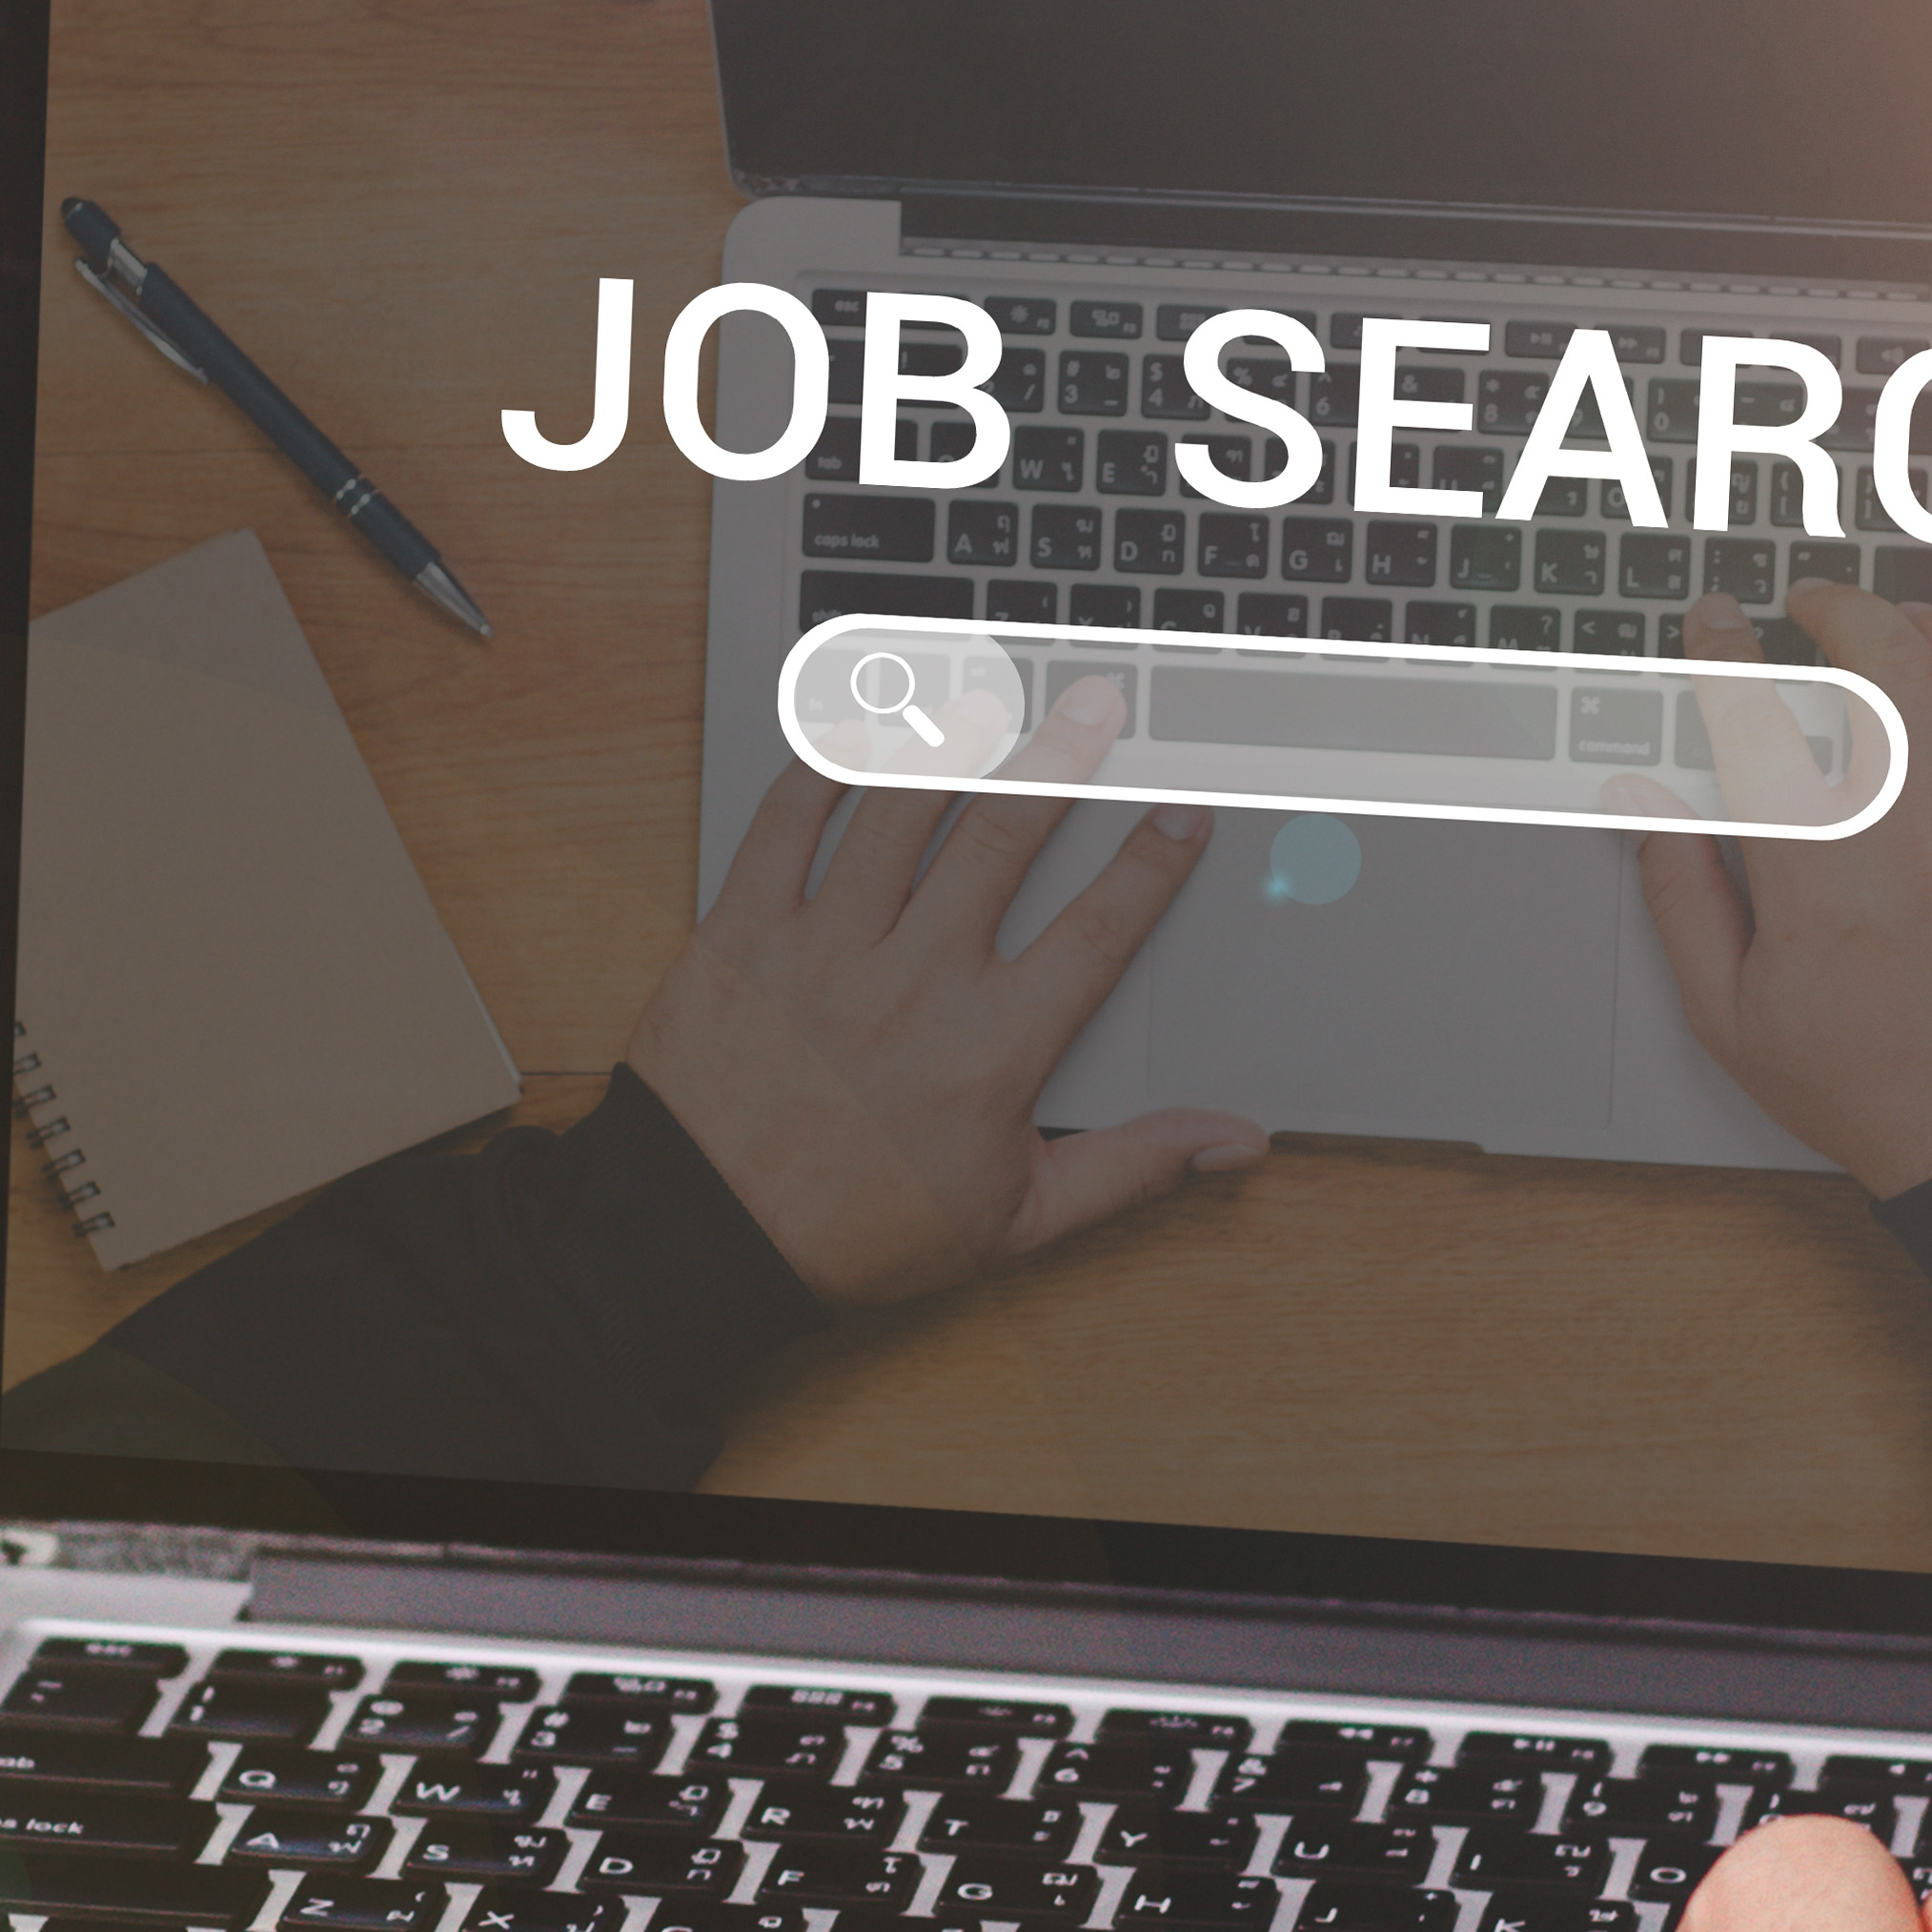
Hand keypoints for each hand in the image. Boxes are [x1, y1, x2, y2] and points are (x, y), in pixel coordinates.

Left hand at [626, 678, 1260, 1305]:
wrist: (700, 1238)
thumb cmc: (857, 1232)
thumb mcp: (1016, 1222)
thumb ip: (1132, 1168)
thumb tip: (1231, 1140)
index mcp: (990, 1049)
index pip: (1095, 932)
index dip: (1149, 866)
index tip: (1183, 813)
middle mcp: (913, 982)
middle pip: (1004, 838)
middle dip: (1061, 756)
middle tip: (1096, 701)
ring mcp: (823, 948)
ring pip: (898, 811)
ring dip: (949, 740)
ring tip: (987, 692)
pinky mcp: (741, 933)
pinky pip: (784, 824)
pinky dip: (818, 768)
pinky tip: (854, 734)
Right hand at [1621, 584, 1931, 1193]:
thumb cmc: (1871, 1088)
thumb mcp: (1731, 1015)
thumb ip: (1680, 897)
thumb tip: (1641, 802)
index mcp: (1817, 878)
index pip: (1755, 717)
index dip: (1725, 648)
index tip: (1718, 622)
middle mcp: (1919, 841)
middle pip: (1883, 661)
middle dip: (1838, 608)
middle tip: (1817, 608)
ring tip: (1908, 631)